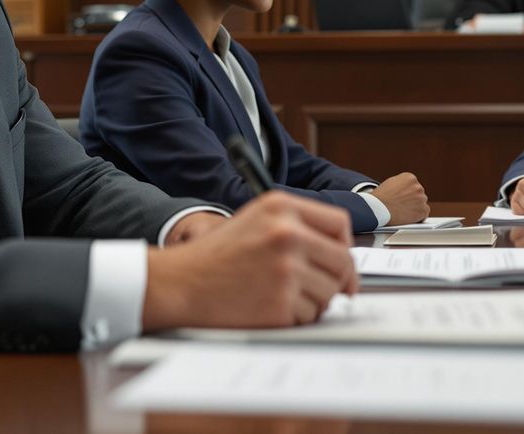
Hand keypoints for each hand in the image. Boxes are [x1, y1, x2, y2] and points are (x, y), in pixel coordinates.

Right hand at [142, 192, 356, 330]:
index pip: (339, 224)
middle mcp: (287, 233)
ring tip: (280, 294)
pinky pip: (310, 315)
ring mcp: (285, 269)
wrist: (181, 282)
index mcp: (281, 207)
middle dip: (336, 280)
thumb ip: (297, 227)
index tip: (340, 263)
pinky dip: (295, 317)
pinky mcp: (280, 302)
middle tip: (319, 287)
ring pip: (329, 292)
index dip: (343, 247)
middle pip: (342, 262)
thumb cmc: (215, 255)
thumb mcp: (255, 219)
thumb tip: (339, 254)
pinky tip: (269, 306)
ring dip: (313, 300)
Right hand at [369, 172, 428, 224]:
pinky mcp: (422, 210)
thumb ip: (402, 184)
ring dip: (416, 208)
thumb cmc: (381, 197)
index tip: (403, 198)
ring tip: (404, 212)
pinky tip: (410, 218)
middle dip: (413, 200)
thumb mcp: (391, 182)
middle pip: (419, 194)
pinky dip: (419, 217)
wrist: (378, 208)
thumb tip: (405, 189)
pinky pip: (424, 214)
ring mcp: (421, 198)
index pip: (414, 185)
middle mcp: (417, 186)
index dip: (408, 193)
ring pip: (422, 204)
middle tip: (403, 206)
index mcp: (410, 178)